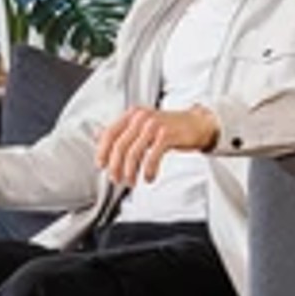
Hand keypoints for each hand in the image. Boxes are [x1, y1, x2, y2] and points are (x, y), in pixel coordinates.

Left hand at [97, 104, 219, 188]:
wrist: (197, 124)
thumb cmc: (169, 127)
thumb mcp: (143, 125)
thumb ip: (122, 130)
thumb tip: (97, 136)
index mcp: (132, 114)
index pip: (110, 132)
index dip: (102, 151)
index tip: (101, 165)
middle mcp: (141, 117)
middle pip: (120, 145)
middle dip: (116, 166)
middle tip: (116, 179)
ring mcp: (154, 125)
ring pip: (134, 152)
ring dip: (130, 172)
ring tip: (131, 182)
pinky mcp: (167, 135)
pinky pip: (152, 156)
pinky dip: (149, 170)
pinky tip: (149, 178)